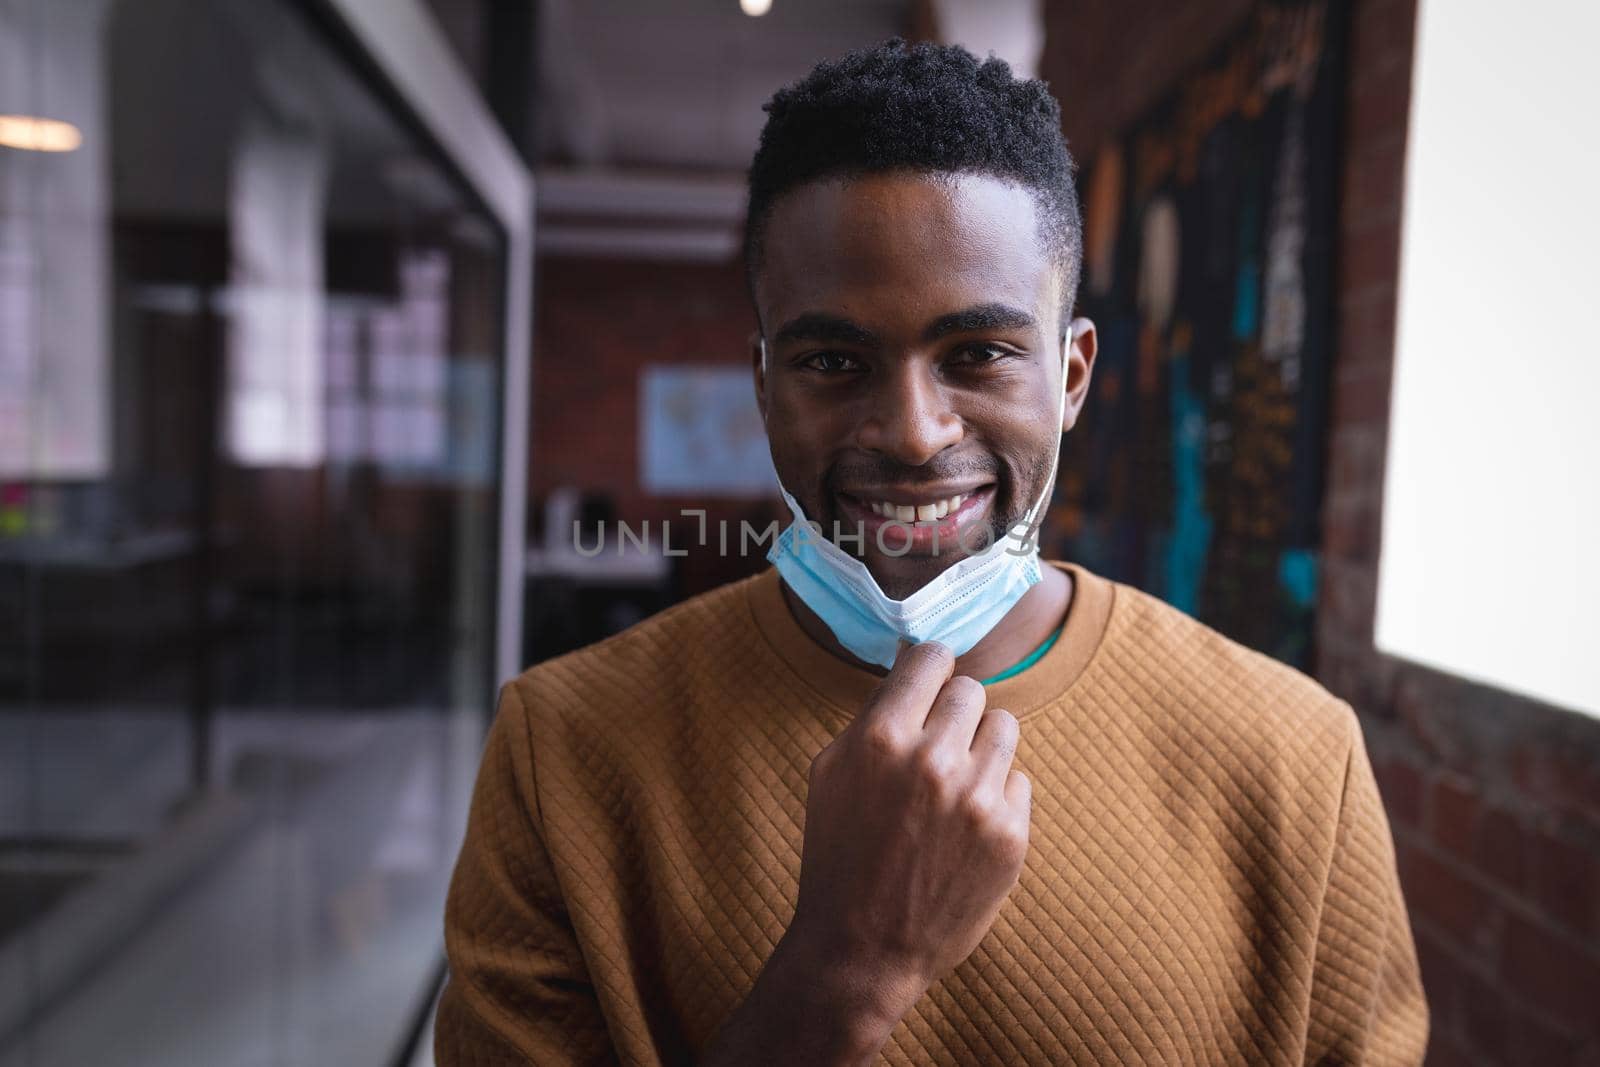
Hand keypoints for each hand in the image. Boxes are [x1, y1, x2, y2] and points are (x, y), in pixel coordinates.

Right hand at [788, 641, 1031, 1017]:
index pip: (932, 657)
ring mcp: (978, 800)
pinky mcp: (1011, 836)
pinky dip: (996, 796)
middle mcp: (934, 761)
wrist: (862, 949)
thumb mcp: (831, 773)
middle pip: (971, 690)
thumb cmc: (839, 855)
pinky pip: (1019, 781)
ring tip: (953, 785)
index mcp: (881, 738)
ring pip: (1003, 728)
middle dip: (951, 712)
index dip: (928, 669)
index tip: (927, 685)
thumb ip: (874, 714)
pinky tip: (964, 827)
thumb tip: (914, 665)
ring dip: (981, 747)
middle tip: (934, 747)